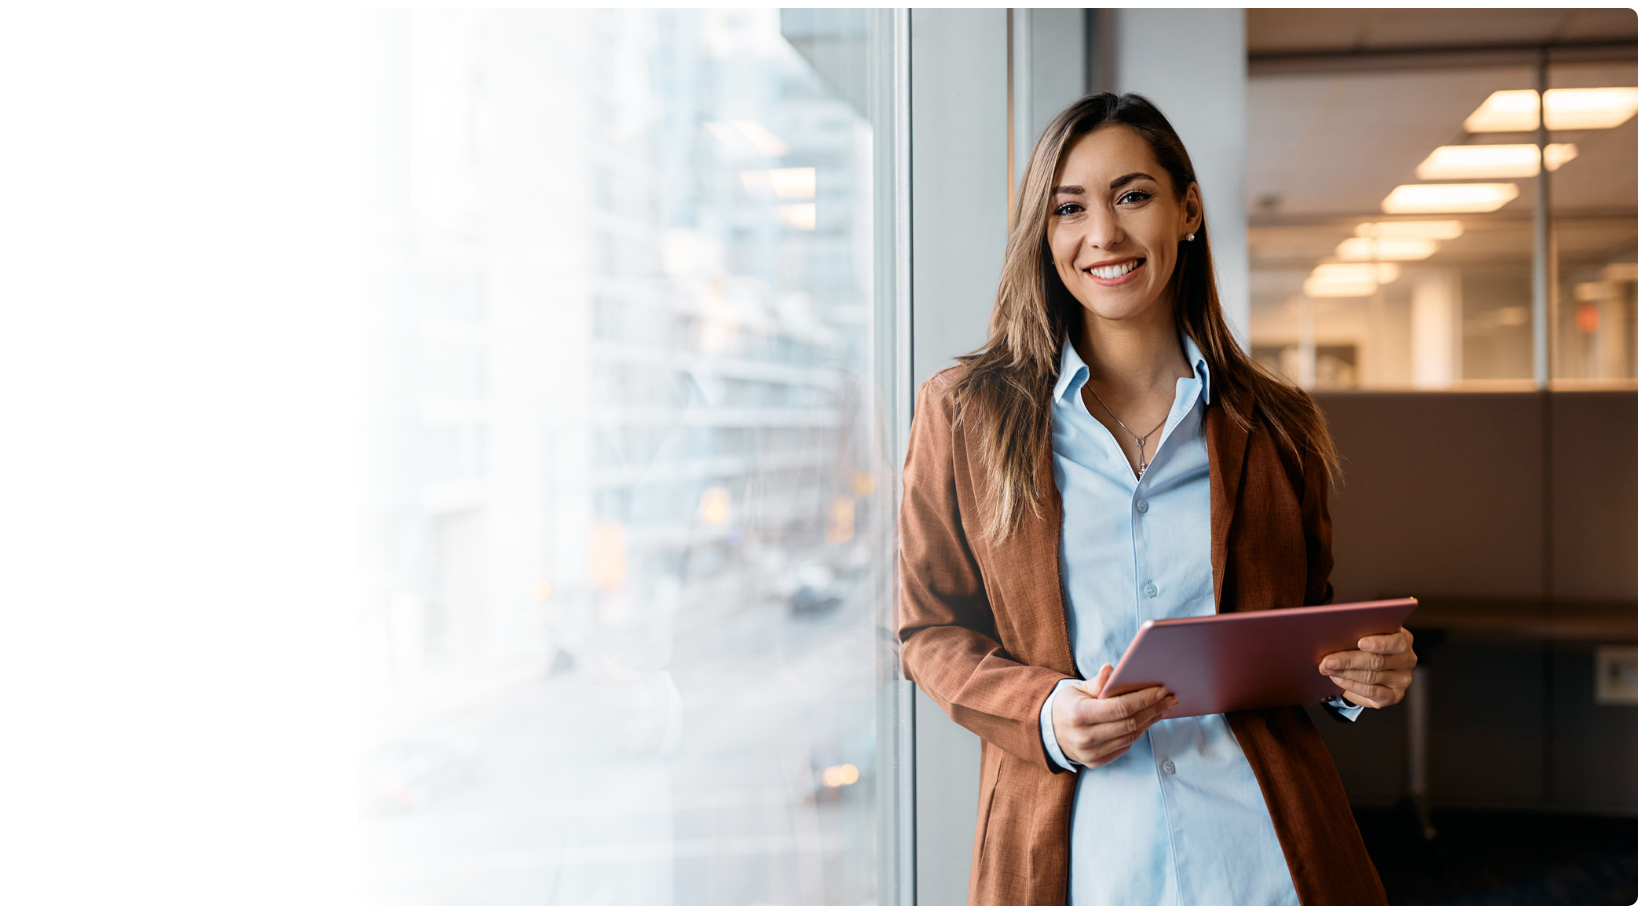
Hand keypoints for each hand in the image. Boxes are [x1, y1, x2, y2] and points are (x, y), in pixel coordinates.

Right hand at [1051, 664, 1176, 767]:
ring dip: (1150, 722)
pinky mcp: (1095, 762)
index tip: (1161, 690)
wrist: (1048, 730)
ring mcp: (1090, 753)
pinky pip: (1124, 747)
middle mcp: (1085, 737)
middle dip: (1154, 710)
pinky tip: (1148, 720)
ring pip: (1130, 737)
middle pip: (1129, 723)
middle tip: (1171, 699)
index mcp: (1079, 714)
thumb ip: (1097, 682)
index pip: (1120, 708)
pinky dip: (1138, 732)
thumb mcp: (1076, 689)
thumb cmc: (1066, 705)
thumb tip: (1112, 670)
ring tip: (1163, 708)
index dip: (1144, 699)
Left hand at [1319, 627, 1415, 707]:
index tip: (1360, 643)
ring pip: (1371, 677)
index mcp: (1403, 640)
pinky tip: (1337, 678)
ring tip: (1327, 668)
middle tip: (1327, 660)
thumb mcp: (1364, 634)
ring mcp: (1402, 680)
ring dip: (1345, 673)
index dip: (1379, 643)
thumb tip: (1334, 633)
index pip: (1397, 642)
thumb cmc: (1364, 645)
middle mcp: (1407, 660)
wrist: (1365, 666)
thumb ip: (1358, 632)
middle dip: (1348, 660)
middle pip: (1378, 661)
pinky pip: (1371, 692)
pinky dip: (1351, 685)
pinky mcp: (1394, 695)